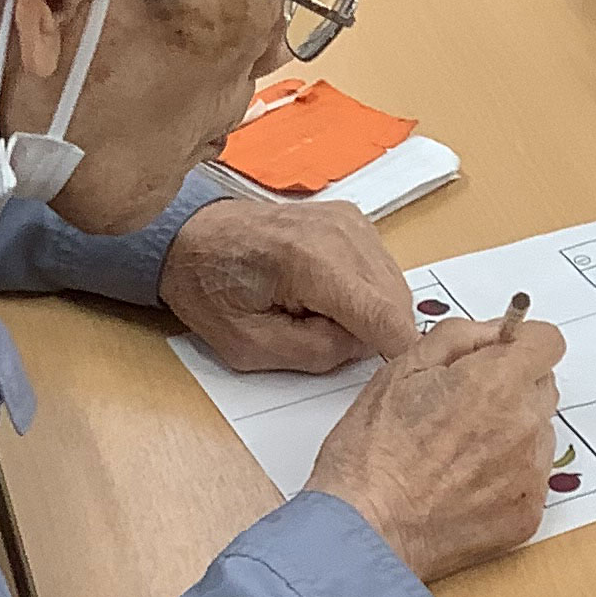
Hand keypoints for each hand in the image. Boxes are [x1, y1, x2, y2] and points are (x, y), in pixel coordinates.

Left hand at [161, 196, 415, 373]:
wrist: (192, 235)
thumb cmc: (209, 287)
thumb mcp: (246, 346)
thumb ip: (313, 353)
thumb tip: (362, 347)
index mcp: (309, 261)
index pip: (384, 314)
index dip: (401, 350)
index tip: (403, 376)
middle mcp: (340, 232)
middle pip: (396, 303)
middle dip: (370, 334)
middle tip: (318, 337)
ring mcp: (351, 221)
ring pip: (395, 288)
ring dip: (368, 313)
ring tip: (316, 312)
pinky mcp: (354, 220)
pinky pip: (383, 270)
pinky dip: (365, 293)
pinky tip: (325, 294)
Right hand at [307, 313, 567, 582]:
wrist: (364, 531)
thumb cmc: (371, 453)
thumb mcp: (402, 370)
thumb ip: (459, 337)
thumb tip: (493, 331)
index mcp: (498, 383)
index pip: (548, 342)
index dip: (521, 344)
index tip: (499, 356)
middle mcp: (525, 426)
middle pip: (542, 387)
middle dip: (512, 388)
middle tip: (462, 408)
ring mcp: (531, 474)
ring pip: (537, 433)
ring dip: (511, 433)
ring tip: (456, 453)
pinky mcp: (528, 514)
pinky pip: (530, 478)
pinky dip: (506, 476)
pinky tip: (462, 485)